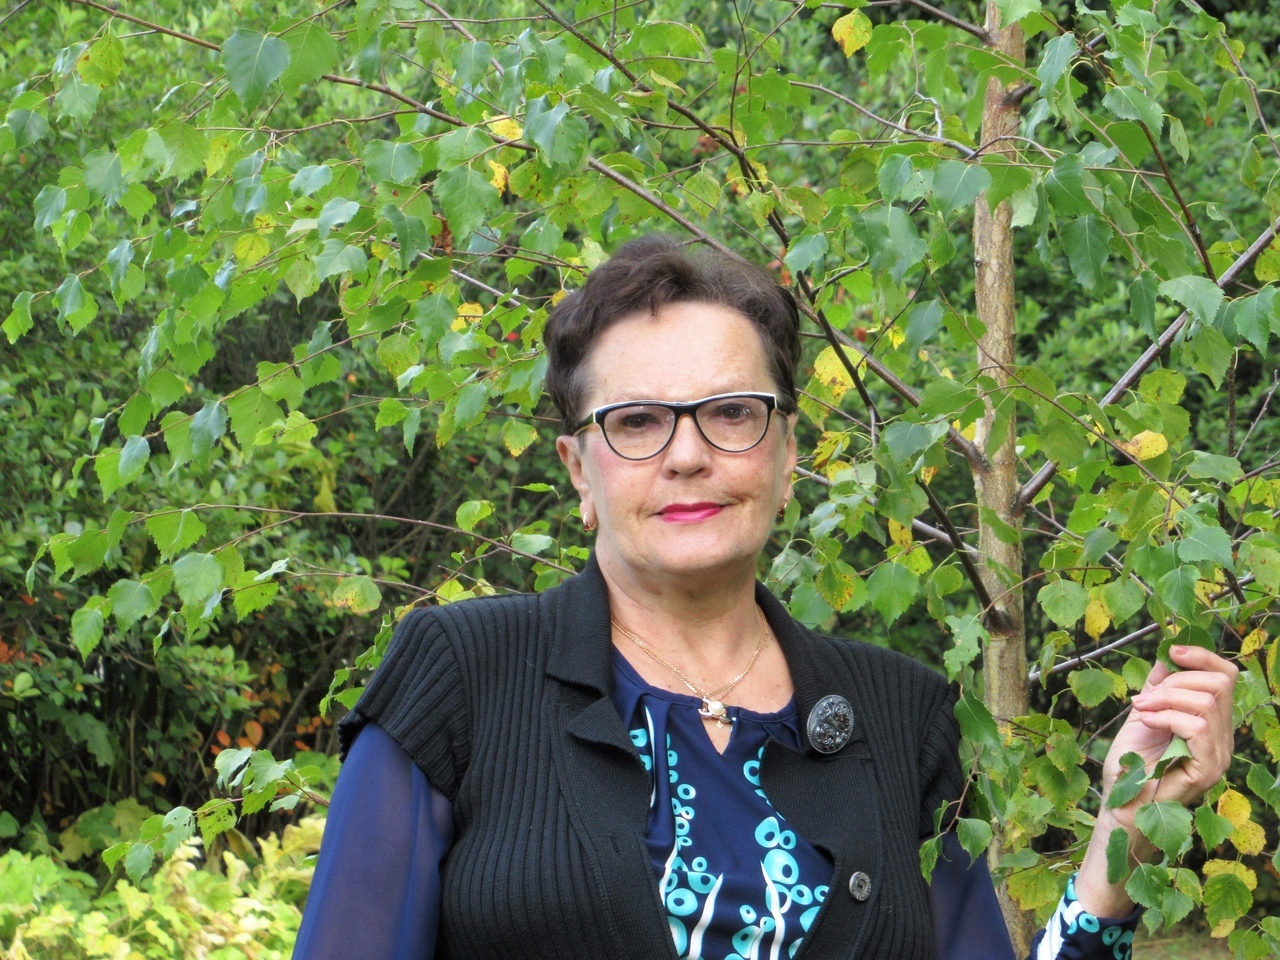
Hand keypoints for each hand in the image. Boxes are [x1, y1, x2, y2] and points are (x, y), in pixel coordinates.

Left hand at [1074, 644, 1237, 916]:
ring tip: (1141, 710)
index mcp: (1210, 724)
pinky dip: (1167, 716)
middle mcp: (1222, 739)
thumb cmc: (1128, 767)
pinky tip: (1147, 721)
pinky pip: (1198, 727)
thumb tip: (1166, 657)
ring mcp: (1218, 755)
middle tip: (1143, 699)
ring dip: (1165, 698)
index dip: (1202, 656)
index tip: (1171, 650)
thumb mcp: (1142, 716)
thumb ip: (1158, 689)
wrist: (1119, 805)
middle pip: (1218, 684)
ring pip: (1207, 702)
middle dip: (1174, 681)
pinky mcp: (1207, 769)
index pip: (1226, 677)